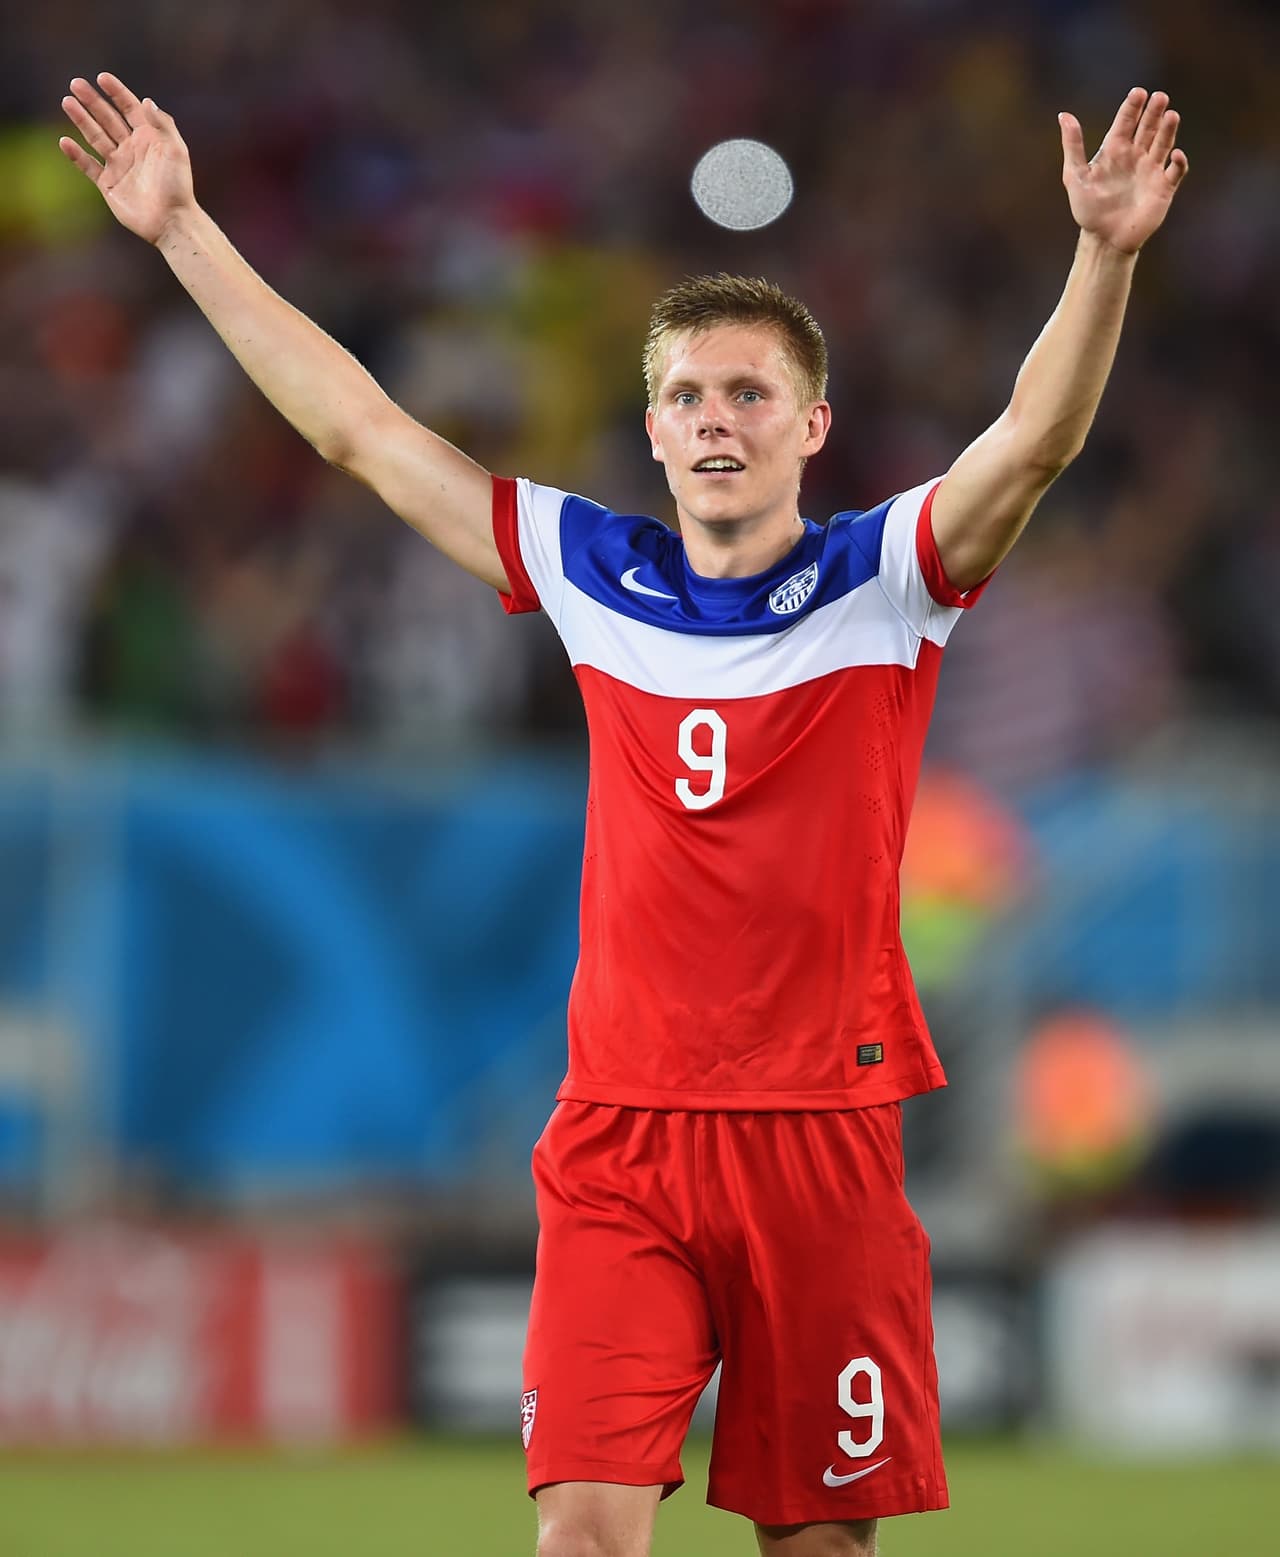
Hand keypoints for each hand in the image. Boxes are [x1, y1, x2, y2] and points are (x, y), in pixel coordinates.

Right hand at [58, 73, 195, 245]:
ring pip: (96, 137)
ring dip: (81, 119)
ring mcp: (119, 166)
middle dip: (93, 101)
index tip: (102, 77)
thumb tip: (146, 100)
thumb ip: (162, 124)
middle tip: (76, 83)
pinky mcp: (109, 184)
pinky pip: (88, 166)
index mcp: (149, 138)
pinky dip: (76, 155)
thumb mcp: (176, 151)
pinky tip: (64, 141)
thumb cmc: (178, 186)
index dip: (116, 92)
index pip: (129, 109)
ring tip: (67, 102)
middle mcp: (132, 149)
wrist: (171, 221)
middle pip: (108, 119)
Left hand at [1059, 88, 1188, 254]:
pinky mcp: (1163, 187)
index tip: (1138, 92)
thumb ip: (1073, 146)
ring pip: (1163, 143)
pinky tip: (1176, 155)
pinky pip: (1175, 171)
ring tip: (1171, 115)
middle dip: (1154, 112)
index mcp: (1115, 150)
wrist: (1103, 240)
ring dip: (1168, 130)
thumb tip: (1064, 115)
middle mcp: (1135, 156)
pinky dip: (1178, 162)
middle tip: (1159, 97)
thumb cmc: (1088, 210)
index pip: (1126, 122)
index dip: (1132, 106)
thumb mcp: (1074, 176)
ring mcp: (1151, 170)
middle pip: (1148, 127)